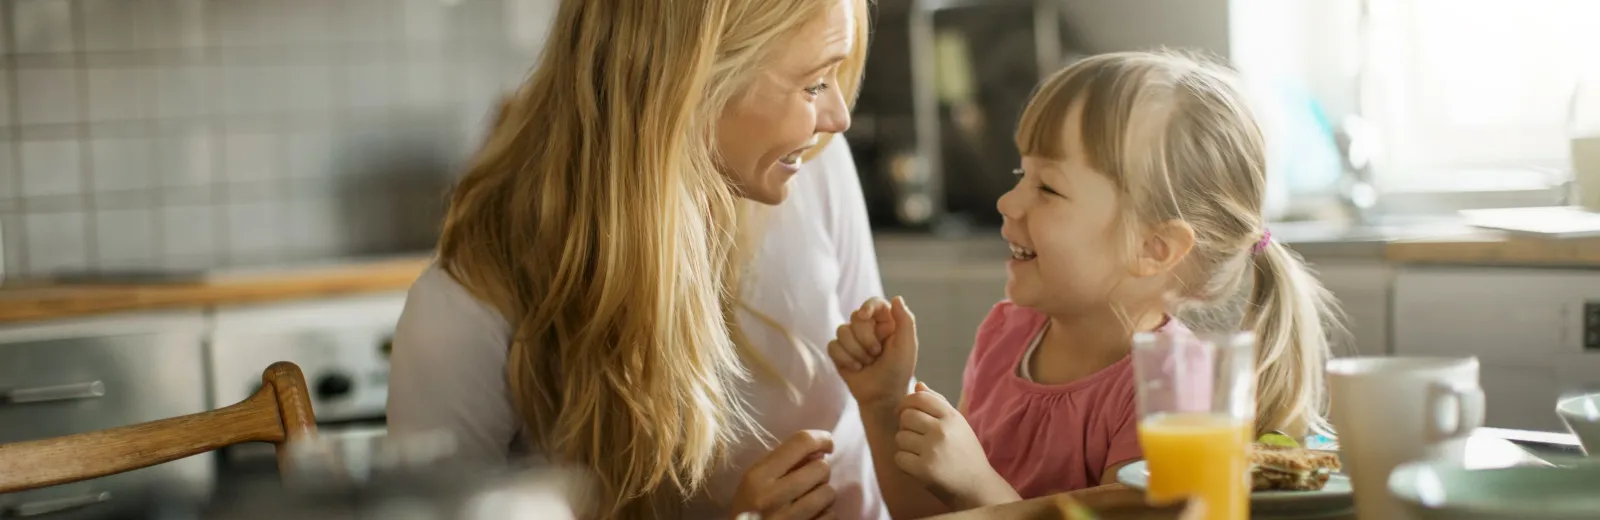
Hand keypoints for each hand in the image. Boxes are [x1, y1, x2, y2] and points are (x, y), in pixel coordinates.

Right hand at [729, 430, 837, 519]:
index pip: (801, 443)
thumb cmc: (749, 508)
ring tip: (810, 499)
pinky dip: (825, 515)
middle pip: (821, 468)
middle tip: (810, 479)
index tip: (827, 444)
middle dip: (819, 471)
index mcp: (758, 477)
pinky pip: (830, 516)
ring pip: (828, 493)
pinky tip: (812, 516)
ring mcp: (788, 519)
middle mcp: (773, 497)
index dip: (821, 438)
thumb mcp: (754, 481)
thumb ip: (781, 462)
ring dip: (823, 494)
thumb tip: (819, 449)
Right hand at [827, 296, 917, 406]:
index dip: (868, 306)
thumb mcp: (906, 346)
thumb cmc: (897, 372)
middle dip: (865, 338)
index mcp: (886, 323)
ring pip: (841, 331)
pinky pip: (832, 345)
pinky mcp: (839, 352)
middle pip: (855, 317)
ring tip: (867, 363)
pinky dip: (844, 359)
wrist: (882, 397)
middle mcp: (868, 328)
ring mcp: (852, 340)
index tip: (865, 316)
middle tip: (876, 354)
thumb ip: (905, 321)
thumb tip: (896, 298)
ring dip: (856, 351)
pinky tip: (856, 368)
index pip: (874, 303)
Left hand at [894, 382, 1015, 509]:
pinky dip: (905, 462)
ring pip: (900, 437)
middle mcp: (942, 430)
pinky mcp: (924, 469)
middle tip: (916, 436)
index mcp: (952, 417)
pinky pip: (899, 457)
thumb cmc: (965, 453)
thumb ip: (938, 403)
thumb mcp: (958, 424)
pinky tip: (918, 465)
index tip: (904, 411)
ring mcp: (932, 450)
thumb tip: (917, 385)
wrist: (976, 487)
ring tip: (921, 453)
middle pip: (905, 416)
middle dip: (905, 426)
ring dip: (905, 445)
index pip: (919, 398)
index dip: (906, 402)